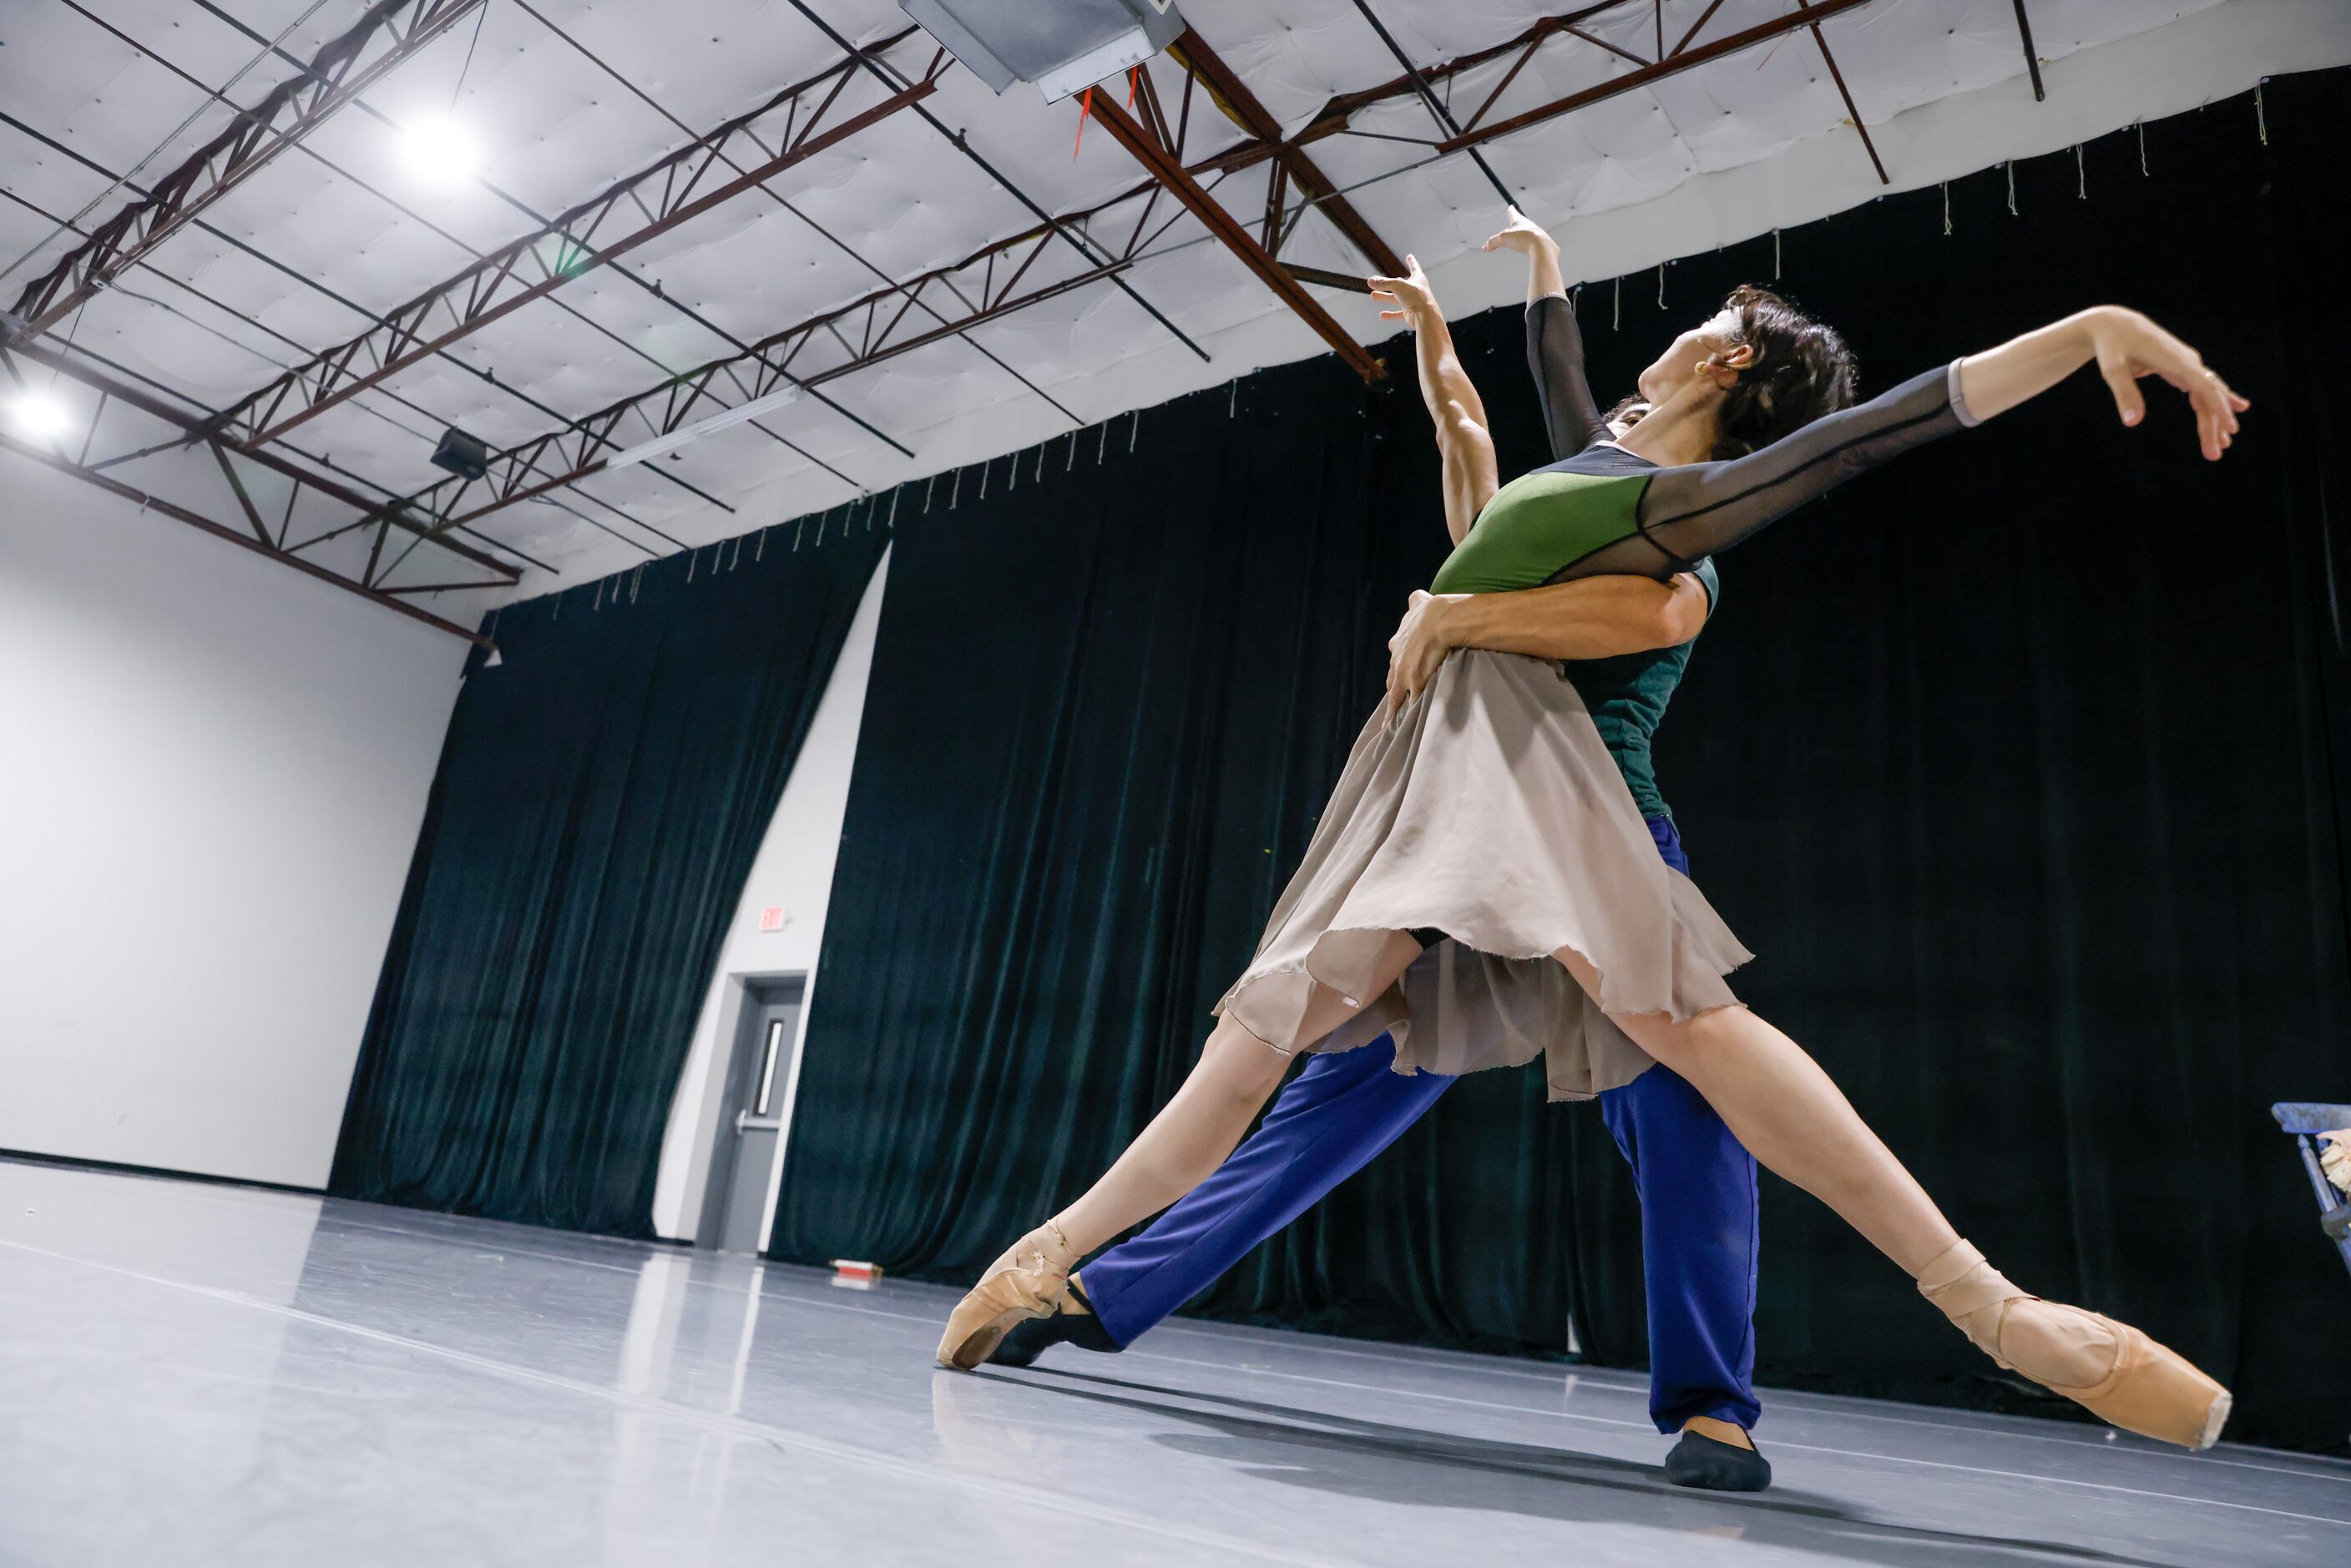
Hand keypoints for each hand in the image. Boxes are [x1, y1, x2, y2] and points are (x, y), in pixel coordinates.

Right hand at [1368, 254, 1439, 326]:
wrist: (1425, 316)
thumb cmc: (1417, 297)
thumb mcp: (1398, 285)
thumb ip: (1383, 283)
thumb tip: (1370, 281)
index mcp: (1418, 279)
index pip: (1414, 267)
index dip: (1411, 261)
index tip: (1409, 256)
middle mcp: (1415, 290)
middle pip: (1398, 284)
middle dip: (1387, 283)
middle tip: (1377, 280)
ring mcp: (1413, 302)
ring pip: (1396, 299)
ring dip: (1385, 297)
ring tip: (1373, 295)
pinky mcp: (1410, 313)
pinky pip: (1398, 314)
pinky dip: (1390, 314)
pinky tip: (1382, 315)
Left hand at [1384, 590, 1464, 713]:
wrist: (1441, 620)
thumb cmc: (1434, 611)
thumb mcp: (1420, 602)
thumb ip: (1417, 601)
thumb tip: (1417, 596)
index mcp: (1399, 639)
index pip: (1397, 657)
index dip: (1400, 665)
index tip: (1401, 672)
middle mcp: (1396, 656)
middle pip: (1392, 674)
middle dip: (1395, 683)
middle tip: (1395, 695)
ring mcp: (1401, 671)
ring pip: (1393, 691)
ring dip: (1392, 703)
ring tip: (1389, 718)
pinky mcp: (1411, 682)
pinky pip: (1399, 703)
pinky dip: (1394, 714)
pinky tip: (1391, 725)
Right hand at [1481, 205, 1556, 258]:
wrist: (1542, 247)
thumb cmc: (1524, 239)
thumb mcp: (1503, 239)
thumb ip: (1493, 242)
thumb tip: (1485, 247)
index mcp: (1520, 221)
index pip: (1513, 214)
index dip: (1511, 211)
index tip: (1511, 207)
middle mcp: (1530, 225)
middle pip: (1522, 223)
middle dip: (1518, 223)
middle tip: (1516, 223)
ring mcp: (1537, 234)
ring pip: (1529, 233)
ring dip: (1525, 235)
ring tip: (1522, 239)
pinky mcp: (1543, 244)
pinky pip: (1535, 243)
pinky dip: (1531, 245)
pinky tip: (1531, 249)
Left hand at [2081, 306, 2248, 460]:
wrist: (2115, 324)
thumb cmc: (2112, 345)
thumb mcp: (2112, 368)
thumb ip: (2124, 393)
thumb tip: (2132, 423)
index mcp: (2176, 360)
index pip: (2204, 388)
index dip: (2218, 408)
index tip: (2229, 429)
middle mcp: (2187, 361)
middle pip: (2209, 395)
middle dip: (2215, 423)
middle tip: (2217, 454)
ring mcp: (2187, 364)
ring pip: (2207, 394)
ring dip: (2215, 418)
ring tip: (2222, 446)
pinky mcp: (2182, 367)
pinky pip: (2201, 389)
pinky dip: (2211, 406)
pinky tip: (2223, 418)